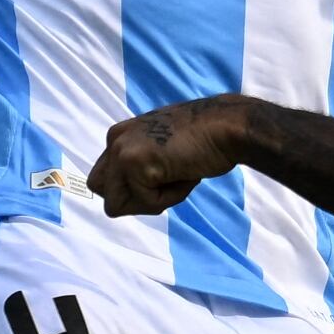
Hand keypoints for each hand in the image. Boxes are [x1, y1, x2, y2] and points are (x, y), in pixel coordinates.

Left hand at [90, 97, 246, 216]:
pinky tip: (186, 173)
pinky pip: (147, 204)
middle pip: (105, 195)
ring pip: (117, 206)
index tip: (163, 177)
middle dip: (134, 201)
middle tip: (166, 184)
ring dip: (153, 201)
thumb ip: (141, 166)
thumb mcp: (162, 150)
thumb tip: (124, 198)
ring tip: (177, 175)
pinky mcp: (134, 163)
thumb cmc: (205, 141)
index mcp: (119, 135)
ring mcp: (121, 150)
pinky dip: (171, 197)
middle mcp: (114, 139)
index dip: (134, 191)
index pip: (106, 181)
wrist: (228, 127)